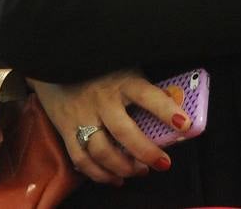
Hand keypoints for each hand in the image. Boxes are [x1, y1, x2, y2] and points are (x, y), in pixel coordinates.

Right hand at [30, 70, 185, 184]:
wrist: (55, 62)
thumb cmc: (99, 66)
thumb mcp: (124, 67)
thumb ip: (143, 86)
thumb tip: (176, 103)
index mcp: (121, 81)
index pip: (147, 96)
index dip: (166, 110)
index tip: (185, 124)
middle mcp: (102, 100)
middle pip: (124, 133)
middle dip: (146, 152)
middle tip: (163, 163)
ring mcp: (82, 116)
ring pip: (102, 151)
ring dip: (123, 167)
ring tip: (140, 171)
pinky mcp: (66, 129)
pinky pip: (81, 159)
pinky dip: (98, 174)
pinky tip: (115, 178)